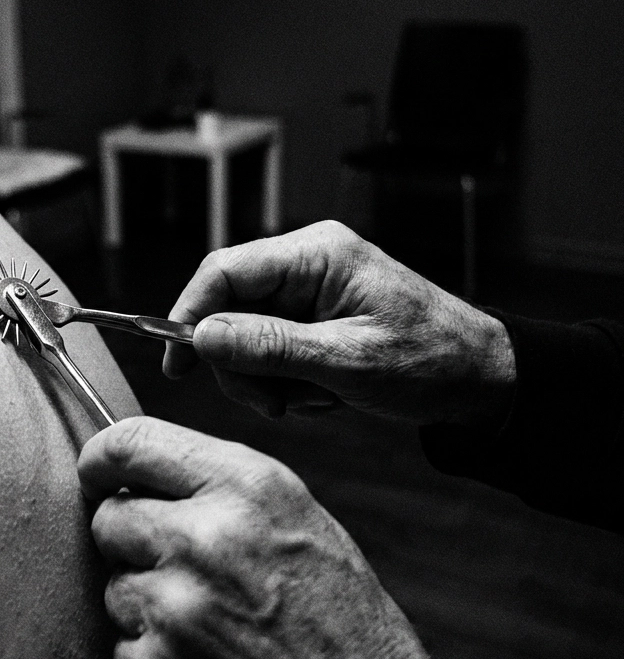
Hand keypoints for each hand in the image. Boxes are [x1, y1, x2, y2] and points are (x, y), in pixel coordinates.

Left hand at [80, 417, 451, 658]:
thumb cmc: (347, 634)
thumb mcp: (305, 527)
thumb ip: (222, 490)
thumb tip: (138, 476)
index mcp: (248, 489)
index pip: (130, 444)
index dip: (102, 462)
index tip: (98, 478)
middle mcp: (204, 538)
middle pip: (109, 519)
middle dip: (134, 544)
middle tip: (188, 580)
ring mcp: (172, 611)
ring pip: (115, 590)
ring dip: (149, 612)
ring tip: (218, 641)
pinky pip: (123, 655)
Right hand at [164, 221, 514, 427]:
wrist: (480, 378)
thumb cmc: (431, 360)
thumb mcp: (348, 361)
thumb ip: (270, 347)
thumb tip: (201, 336)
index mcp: (316, 254)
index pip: (224, 271)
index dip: (190, 315)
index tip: (178, 363)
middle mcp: (306, 265)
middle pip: (228, 308)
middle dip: (240, 364)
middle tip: (271, 404)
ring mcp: (308, 292)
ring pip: (244, 337)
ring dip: (267, 380)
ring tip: (313, 400)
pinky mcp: (311, 320)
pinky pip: (269, 352)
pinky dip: (285, 383)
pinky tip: (322, 395)